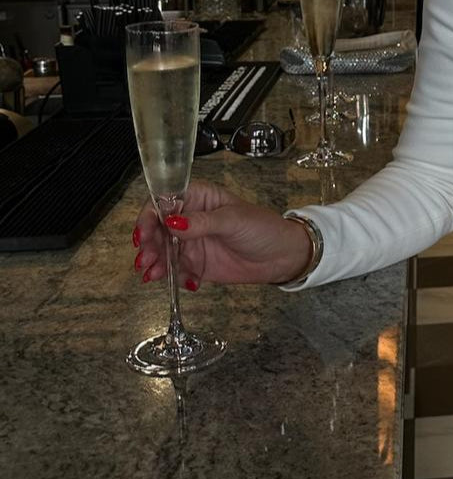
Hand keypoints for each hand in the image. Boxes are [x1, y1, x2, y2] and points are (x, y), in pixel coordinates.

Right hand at [132, 179, 312, 290]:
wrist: (282, 257)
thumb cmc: (263, 228)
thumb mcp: (234, 220)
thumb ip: (202, 222)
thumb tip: (172, 221)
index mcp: (199, 197)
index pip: (164, 201)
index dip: (150, 215)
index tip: (144, 233)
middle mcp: (190, 218)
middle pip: (157, 228)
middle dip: (149, 243)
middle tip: (146, 259)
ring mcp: (191, 242)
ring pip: (162, 250)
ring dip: (154, 262)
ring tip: (152, 274)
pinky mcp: (196, 263)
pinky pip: (175, 270)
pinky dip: (170, 276)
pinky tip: (175, 281)